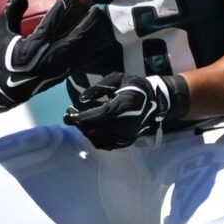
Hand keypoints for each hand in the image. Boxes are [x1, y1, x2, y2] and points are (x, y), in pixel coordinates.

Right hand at [0, 0, 112, 109]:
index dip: (63, 5)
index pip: (53, 21)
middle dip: (88, 21)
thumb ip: (10, 13)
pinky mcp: (64, 73)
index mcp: (35, 45)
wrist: (8, 90)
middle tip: (94, 8)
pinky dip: (89, 46)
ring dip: (92, 33)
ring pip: (83, 48)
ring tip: (98, 20)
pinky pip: (82, 58)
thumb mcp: (2, 35)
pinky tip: (93, 38)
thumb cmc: (4, 59)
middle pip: (76, 36)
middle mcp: (50, 55)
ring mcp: (60, 66)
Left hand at [64, 71, 188, 148]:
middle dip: (79, 124)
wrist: (155, 100)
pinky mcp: (128, 141)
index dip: (81, 117)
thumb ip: (99, 88)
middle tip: (69, 115)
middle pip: (96, 129)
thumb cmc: (134, 86)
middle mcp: (127, 123)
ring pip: (99, 139)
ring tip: (78, 121)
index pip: (99, 115)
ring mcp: (128, 134)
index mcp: (125, 106)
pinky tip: (90, 129)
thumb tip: (81, 99)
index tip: (68, 114)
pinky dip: (95, 138)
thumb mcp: (117, 78)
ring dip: (85, 131)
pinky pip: (106, 144)